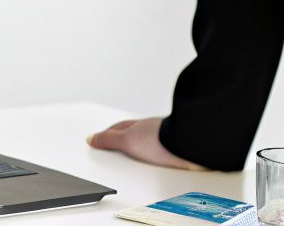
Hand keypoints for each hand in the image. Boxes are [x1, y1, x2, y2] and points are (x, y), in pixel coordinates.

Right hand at [87, 117, 205, 169]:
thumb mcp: (127, 140)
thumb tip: (91, 138)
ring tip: (135, 151)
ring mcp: (167, 138)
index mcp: (138, 126)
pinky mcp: (179, 149)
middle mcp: (152, 129)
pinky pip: (164, 149)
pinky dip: (158, 152)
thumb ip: (110, 140)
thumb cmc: (161, 139)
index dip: (107, 134)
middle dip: (123, 138)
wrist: (192, 145)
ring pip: (150, 140)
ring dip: (142, 145)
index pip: (118, 128)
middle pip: (134, 133)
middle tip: (113, 142)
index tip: (97, 139)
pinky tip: (160, 158)